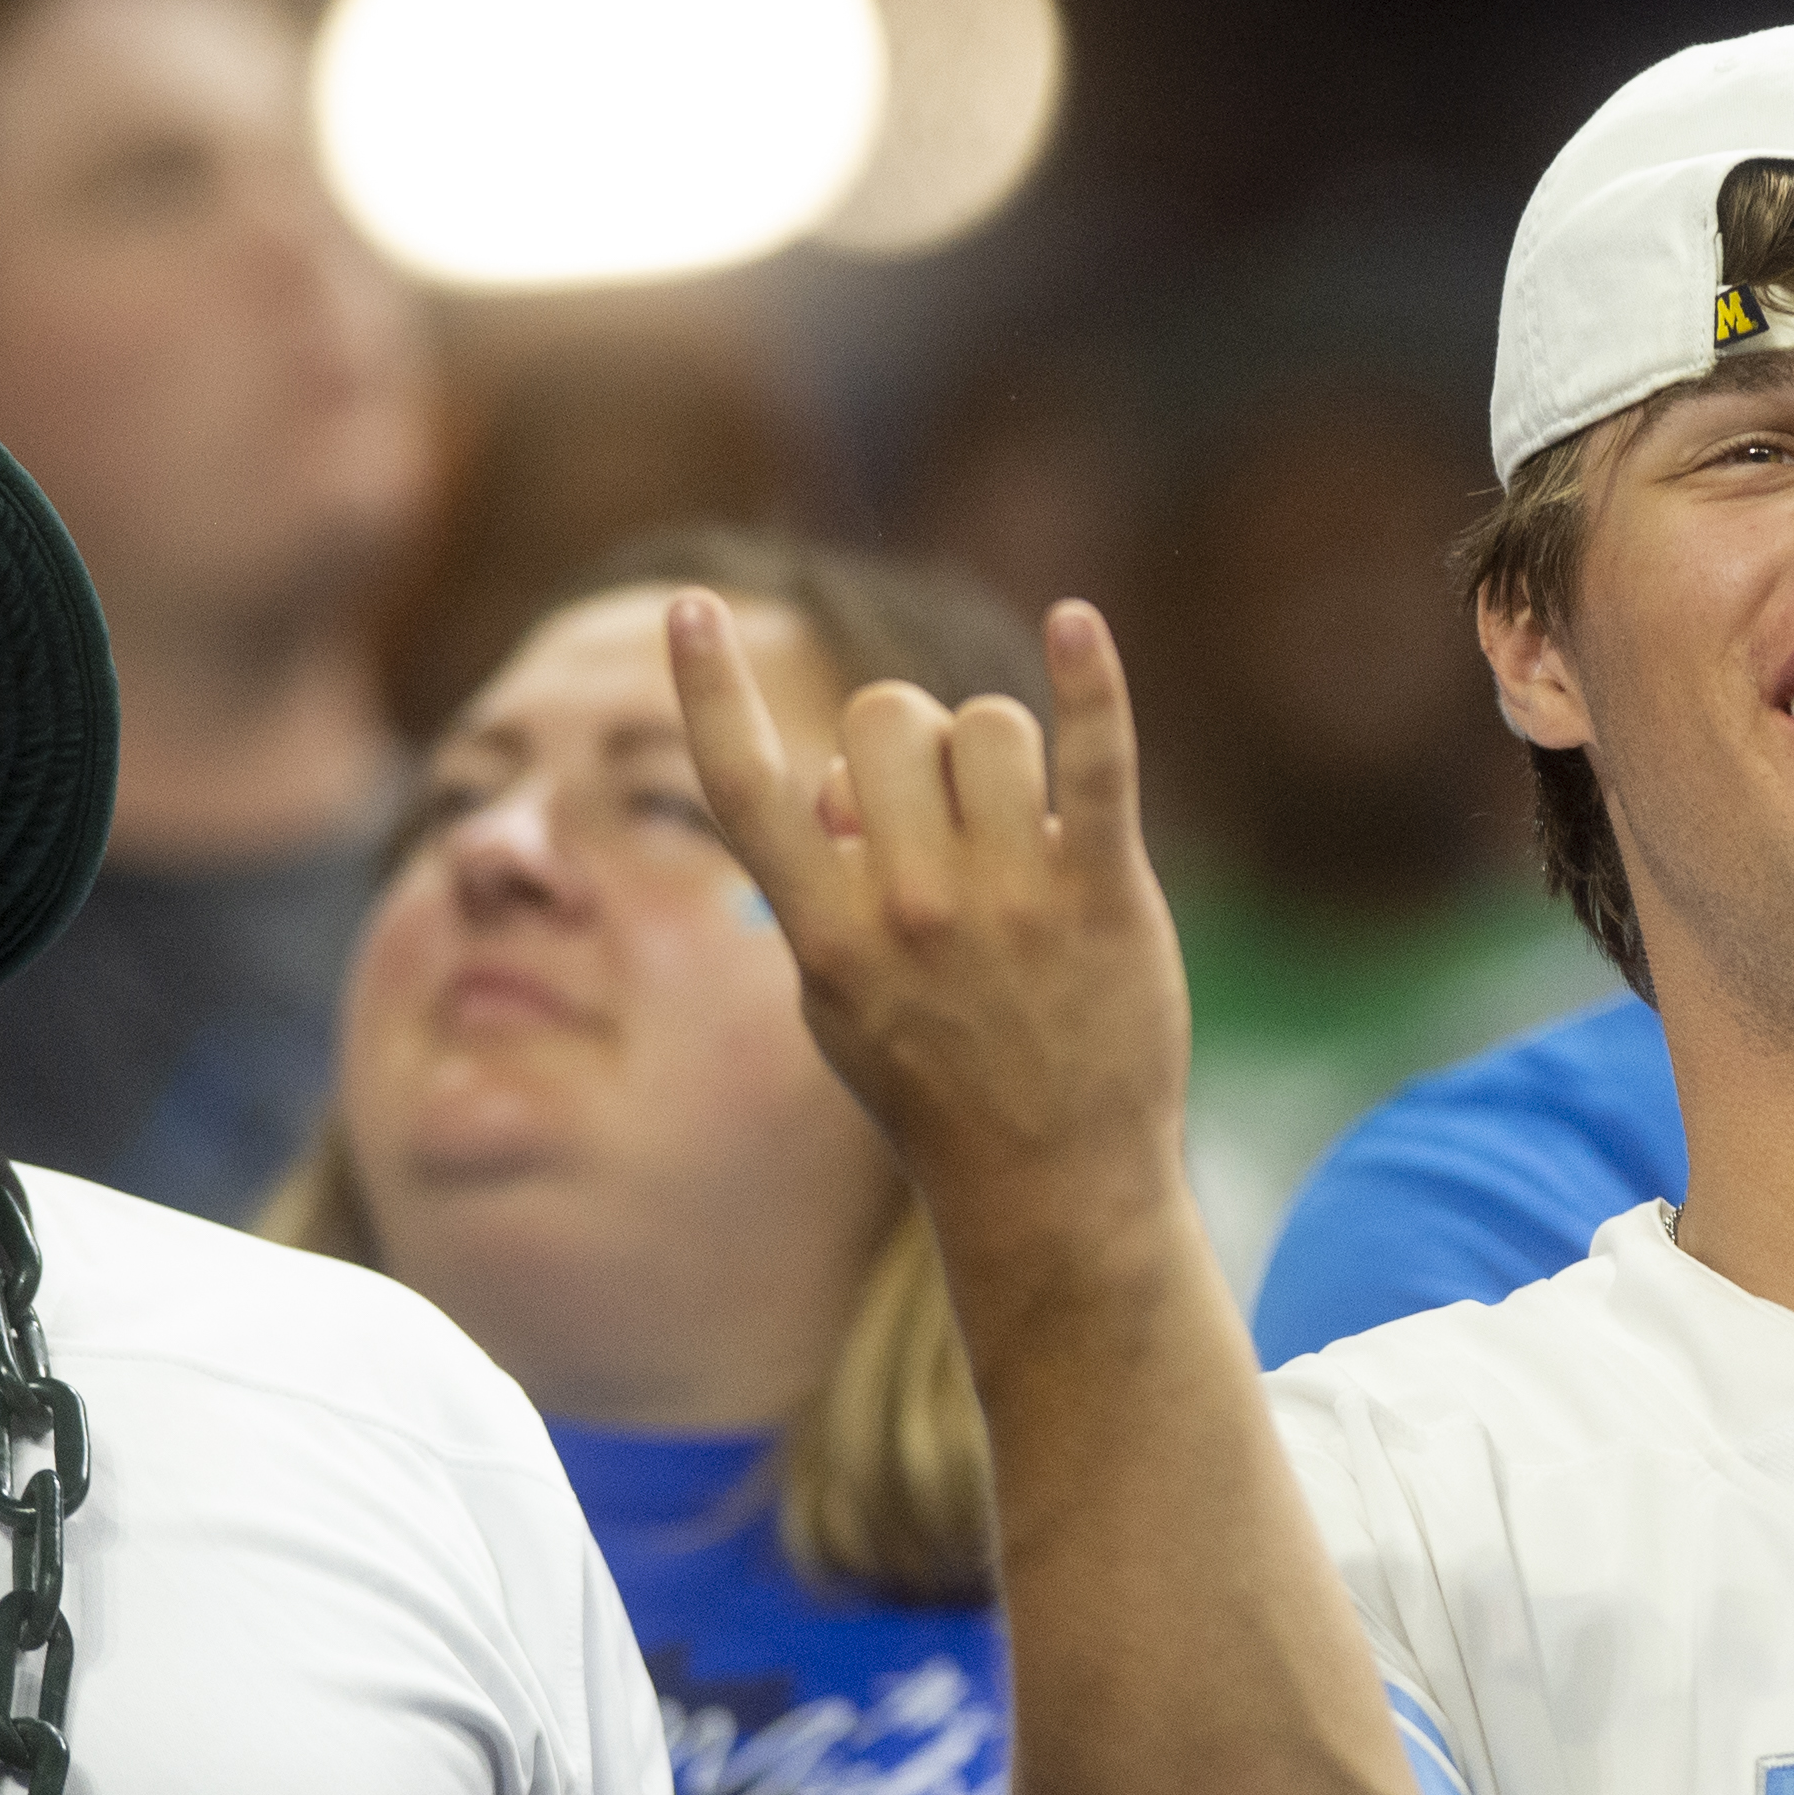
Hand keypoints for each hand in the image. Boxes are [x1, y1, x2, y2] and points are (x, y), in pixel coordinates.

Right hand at [668, 591, 1191, 1249]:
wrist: (1054, 1185)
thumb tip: (837, 784)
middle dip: (910, 744)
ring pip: (987, 724)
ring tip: (1019, 836)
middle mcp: (908, 909)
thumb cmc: (936, 1083)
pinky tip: (1077, 625)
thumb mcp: (838, 1004)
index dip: (707, 692)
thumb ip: (818, 889)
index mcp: (825, 935)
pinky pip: (1094, 759)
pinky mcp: (1101, 893)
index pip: (744, 789)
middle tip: (945, 820)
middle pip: (887, 722)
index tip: (692, 609)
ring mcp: (1009, 900)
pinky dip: (1091, 685)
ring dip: (1000, 758)